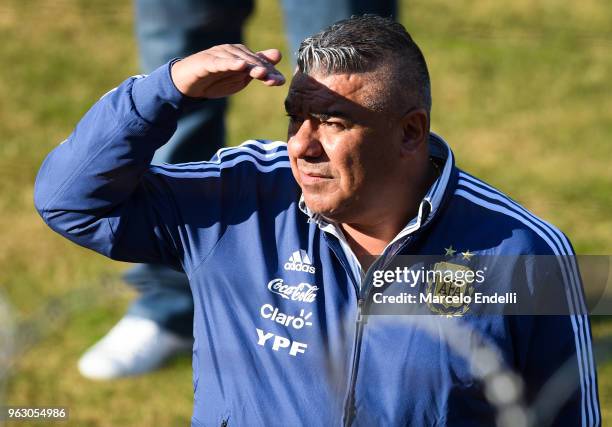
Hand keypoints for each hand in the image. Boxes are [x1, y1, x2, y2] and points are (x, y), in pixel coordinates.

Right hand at [170, 44, 284, 98]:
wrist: (188, 83)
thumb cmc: (216, 79)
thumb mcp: (240, 77)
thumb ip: (257, 67)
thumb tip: (278, 54)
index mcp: (242, 55)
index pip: (260, 64)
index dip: (271, 72)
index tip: (281, 81)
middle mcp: (232, 51)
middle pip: (251, 61)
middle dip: (264, 71)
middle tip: (275, 80)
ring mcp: (219, 55)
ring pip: (238, 61)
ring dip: (251, 67)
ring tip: (263, 73)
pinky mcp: (207, 61)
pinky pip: (219, 62)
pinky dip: (230, 63)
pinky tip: (239, 65)